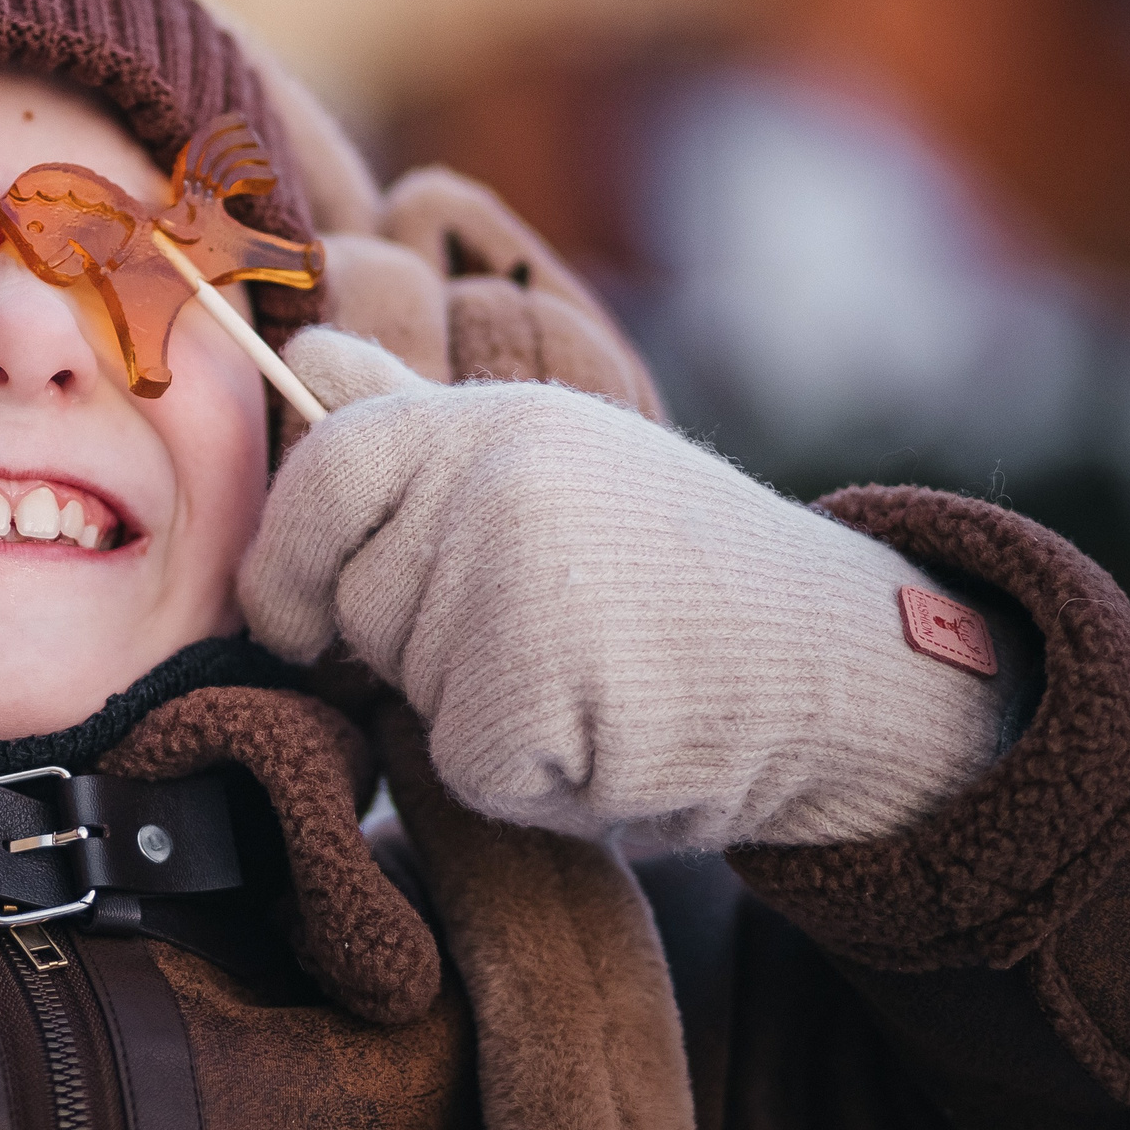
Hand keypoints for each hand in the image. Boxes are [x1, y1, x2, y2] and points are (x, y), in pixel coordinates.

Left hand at [241, 329, 1029, 849]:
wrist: (840, 662)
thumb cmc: (681, 575)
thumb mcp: (550, 464)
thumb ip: (416, 418)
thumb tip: (310, 348)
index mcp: (493, 418)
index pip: (326, 464)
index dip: (289, 557)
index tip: (306, 617)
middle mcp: (495, 477)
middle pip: (354, 601)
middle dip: (421, 652)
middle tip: (560, 631)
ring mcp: (514, 572)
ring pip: (409, 691)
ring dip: (487, 717)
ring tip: (600, 676)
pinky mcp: (534, 681)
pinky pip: (466, 764)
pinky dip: (534, 780)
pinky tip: (618, 736)